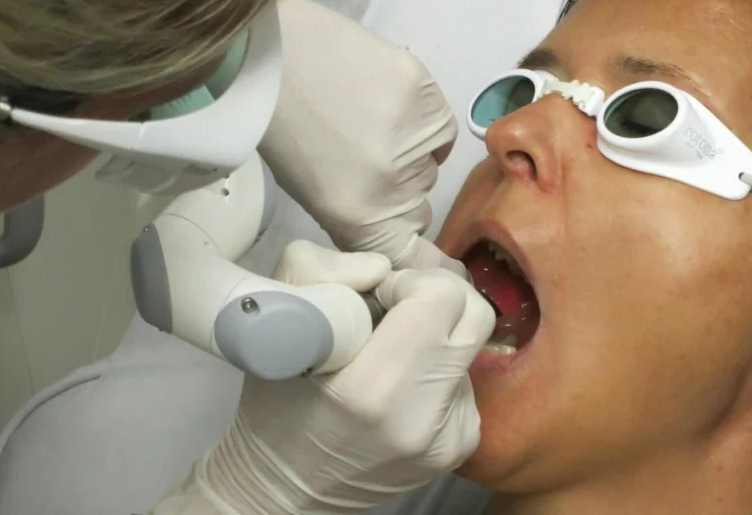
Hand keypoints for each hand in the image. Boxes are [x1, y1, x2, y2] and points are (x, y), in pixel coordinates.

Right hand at [154, 241, 494, 514]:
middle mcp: (421, 418)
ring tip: (389, 356)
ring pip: (470, 347)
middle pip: (476, 314)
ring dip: (436, 337)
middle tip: (398, 309)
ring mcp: (448, 439)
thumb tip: (380, 267)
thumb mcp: (277, 318)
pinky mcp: (459, 448)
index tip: (381, 295)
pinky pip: (466, 382)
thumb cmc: (276, 403)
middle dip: (438, 298)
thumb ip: (318, 269)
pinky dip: (438, 373)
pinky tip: (401, 387)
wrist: (284, 485)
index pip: (441, 296)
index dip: (410, 281)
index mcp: (374, 386)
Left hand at [258, 0, 465, 276]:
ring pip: (433, 165)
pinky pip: (441, 126)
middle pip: (421, 205)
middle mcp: (394, 186)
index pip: (416, 258)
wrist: (269, 54)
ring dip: (412, 154)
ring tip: (370, 121)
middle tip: (367, 159)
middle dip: (402, 192)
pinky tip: (388, 102)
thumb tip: (402, 226)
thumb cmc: (281, 127)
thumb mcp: (312, 194)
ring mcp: (413, 138)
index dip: (435, 266)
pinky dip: (422, 121)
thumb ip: (361, 219)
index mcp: (358, 218)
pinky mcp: (425, 94)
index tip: (448, 268)